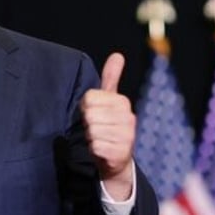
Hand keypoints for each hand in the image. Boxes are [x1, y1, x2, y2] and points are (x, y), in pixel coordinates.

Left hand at [80, 52, 134, 199]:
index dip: (86, 108)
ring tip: (101, 139)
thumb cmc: (110, 126)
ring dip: (91, 138)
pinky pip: (95, 146)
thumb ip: (111, 78)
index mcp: (123, 102)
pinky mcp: (120, 152)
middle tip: (98, 128)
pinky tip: (103, 150)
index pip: (89, 99)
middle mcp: (128, 117)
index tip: (96, 114)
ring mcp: (127, 136)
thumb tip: (117, 55)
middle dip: (88, 124)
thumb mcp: (110, 101)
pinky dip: (94, 150)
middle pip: (89, 115)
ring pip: (91, 131)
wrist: (117, 159)